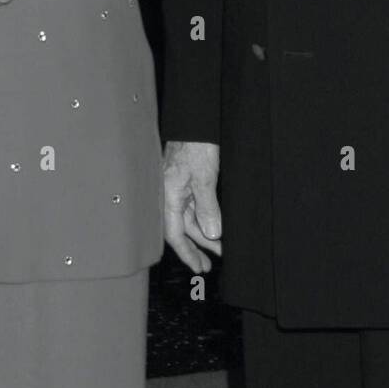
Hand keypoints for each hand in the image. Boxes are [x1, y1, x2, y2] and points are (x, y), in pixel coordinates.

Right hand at [163, 140, 221, 272]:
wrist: (196, 119)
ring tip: (219, 246)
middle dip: (197, 246)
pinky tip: (214, 224)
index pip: (175, 234)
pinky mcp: (186, 178)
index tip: (199, 267)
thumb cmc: (196, 145)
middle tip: (210, 264)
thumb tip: (212, 235)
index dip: (187, 253)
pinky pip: (193, 204)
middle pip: (182, 228)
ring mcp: (178, 185)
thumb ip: (207, 208)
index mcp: (168, 196)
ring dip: (203, 231)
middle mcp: (170, 193)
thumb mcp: (204, 178)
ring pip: (189, 217)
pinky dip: (204, 216)